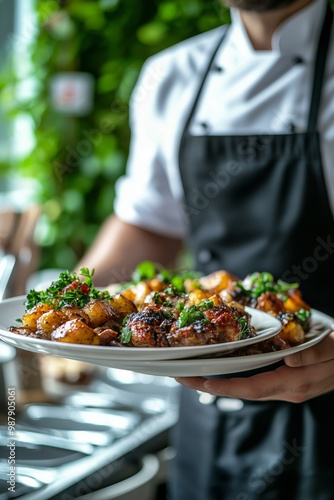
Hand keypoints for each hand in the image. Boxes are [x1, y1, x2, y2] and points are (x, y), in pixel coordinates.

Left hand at [175, 332, 333, 402]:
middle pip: (243, 391)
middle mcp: (288, 389)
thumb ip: (315, 353)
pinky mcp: (287, 381)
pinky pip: (256, 382)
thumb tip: (290, 361)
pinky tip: (223, 368)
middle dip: (211, 386)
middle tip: (184, 376)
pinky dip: (236, 377)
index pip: (254, 388)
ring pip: (247, 388)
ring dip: (220, 383)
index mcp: (295, 383)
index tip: (202, 382)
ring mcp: (287, 387)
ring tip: (194, 372)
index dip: (227, 388)